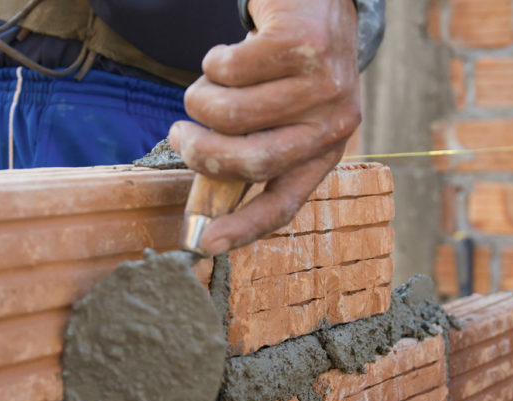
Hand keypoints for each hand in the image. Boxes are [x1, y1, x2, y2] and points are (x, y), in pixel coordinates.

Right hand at [168, 0, 361, 255]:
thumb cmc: (288, 65)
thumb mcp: (283, 115)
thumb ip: (252, 151)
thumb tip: (206, 207)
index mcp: (326, 151)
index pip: (284, 203)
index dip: (243, 227)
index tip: (205, 242)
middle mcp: (333, 123)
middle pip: (250, 161)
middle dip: (200, 152)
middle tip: (180, 135)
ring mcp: (323, 84)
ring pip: (230, 113)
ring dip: (202, 97)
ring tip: (209, 81)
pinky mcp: (303, 45)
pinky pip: (229, 69)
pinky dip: (215, 60)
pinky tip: (232, 50)